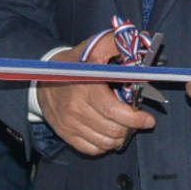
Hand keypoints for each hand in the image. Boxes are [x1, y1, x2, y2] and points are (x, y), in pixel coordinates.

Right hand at [34, 30, 152, 157]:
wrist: (42, 78)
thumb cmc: (74, 64)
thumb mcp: (93, 47)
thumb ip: (116, 43)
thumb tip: (140, 40)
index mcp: (86, 87)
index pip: (115, 112)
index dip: (136, 119)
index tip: (148, 119)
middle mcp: (76, 108)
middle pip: (113, 130)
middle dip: (130, 127)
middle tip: (135, 119)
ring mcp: (69, 124)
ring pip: (105, 142)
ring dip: (120, 137)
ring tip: (123, 126)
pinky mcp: (65, 134)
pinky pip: (92, 149)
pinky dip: (104, 145)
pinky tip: (108, 133)